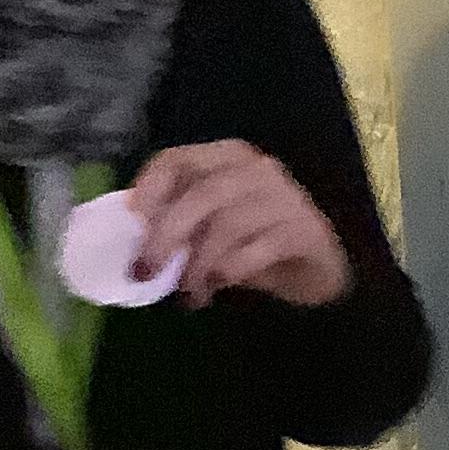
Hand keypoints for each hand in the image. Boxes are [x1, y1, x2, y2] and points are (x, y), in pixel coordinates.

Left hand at [131, 143, 352, 309]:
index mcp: (226, 157)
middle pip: (202, 194)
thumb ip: (180, 223)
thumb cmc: (255, 244)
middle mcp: (257, 169)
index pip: (178, 160)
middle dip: (168, 236)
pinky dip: (227, 273)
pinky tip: (215, 290)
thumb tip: (134, 242)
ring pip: (227, 225)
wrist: (317, 268)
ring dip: (198, 264)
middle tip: (147, 271)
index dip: (149, 190)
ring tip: (188, 292)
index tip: (131, 226)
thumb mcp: (210, 228)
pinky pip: (256, 251)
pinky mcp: (306, 231)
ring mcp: (286, 198)